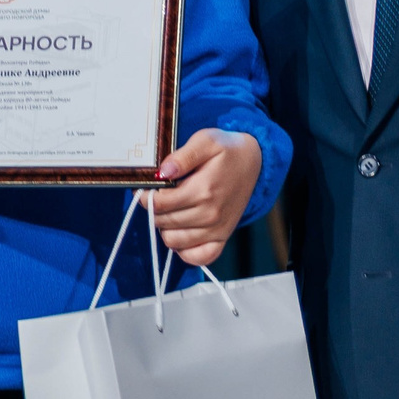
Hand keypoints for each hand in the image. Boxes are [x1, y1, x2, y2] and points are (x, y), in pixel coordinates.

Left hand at [146, 129, 261, 267]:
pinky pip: (197, 258)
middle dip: (153, 209)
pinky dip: (183, 249)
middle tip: (157, 196)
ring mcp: (217, 229)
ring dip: (165, 227)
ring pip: (173, 241)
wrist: (253, 162)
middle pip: (163, 222)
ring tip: (170, 210)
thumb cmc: (226, 150)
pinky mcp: (222, 238)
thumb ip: (182, 157)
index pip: (159, 204)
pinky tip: (180, 231)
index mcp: (203, 190)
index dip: (145, 196)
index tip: (145, 188)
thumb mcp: (205, 140)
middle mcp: (210, 214)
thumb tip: (162, 172)